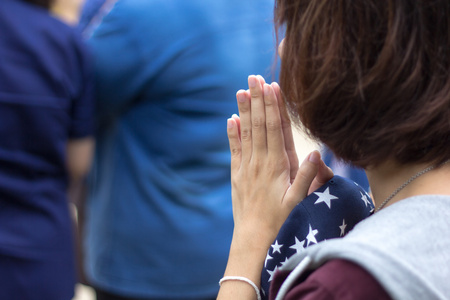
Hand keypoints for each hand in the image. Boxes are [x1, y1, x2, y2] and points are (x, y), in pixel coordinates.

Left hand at [228, 75, 331, 242]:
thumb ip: (307, 176)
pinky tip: (231, 119)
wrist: (252, 239)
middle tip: (253, 77)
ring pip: (245, 133)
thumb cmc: (280, 222)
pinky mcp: (237, 175)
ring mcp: (246, 168)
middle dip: (257, 100)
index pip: (273, 128)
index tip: (271, 86)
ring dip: (243, 111)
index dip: (272, 106)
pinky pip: (234, 150)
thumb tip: (316, 150)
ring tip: (241, 90)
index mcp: (276, 165)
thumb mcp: (299, 202)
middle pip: (258, 125)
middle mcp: (259, 162)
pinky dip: (232, 133)